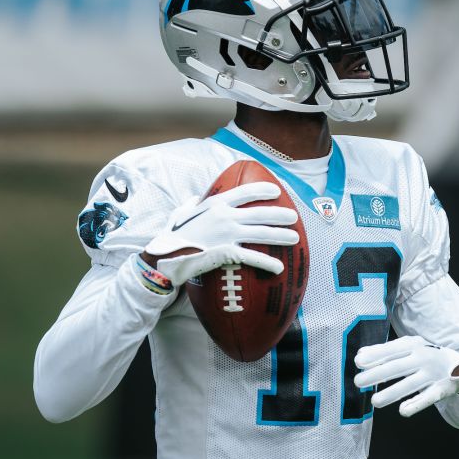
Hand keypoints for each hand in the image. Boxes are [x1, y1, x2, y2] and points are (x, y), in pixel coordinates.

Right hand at [141, 182, 297, 286]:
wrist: (164, 257)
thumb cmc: (171, 236)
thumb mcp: (180, 213)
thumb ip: (191, 204)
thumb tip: (196, 198)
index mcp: (215, 204)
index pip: (244, 192)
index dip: (263, 190)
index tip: (276, 191)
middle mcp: (224, 216)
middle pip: (259, 213)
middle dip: (280, 214)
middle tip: (293, 217)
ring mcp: (226, 234)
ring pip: (261, 233)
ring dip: (280, 236)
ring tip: (294, 238)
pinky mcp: (226, 252)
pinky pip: (252, 257)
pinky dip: (267, 263)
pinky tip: (278, 268)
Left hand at [354, 335, 458, 417]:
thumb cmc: (425, 356)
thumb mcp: (408, 348)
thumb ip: (385, 351)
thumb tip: (360, 356)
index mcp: (414, 344)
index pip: (392, 350)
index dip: (375, 355)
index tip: (358, 362)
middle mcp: (424, 356)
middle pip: (398, 366)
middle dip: (377, 374)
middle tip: (358, 382)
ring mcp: (434, 373)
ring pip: (410, 384)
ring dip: (392, 393)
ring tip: (374, 401)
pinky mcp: (443, 388)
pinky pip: (428, 397)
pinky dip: (416, 404)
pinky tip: (403, 411)